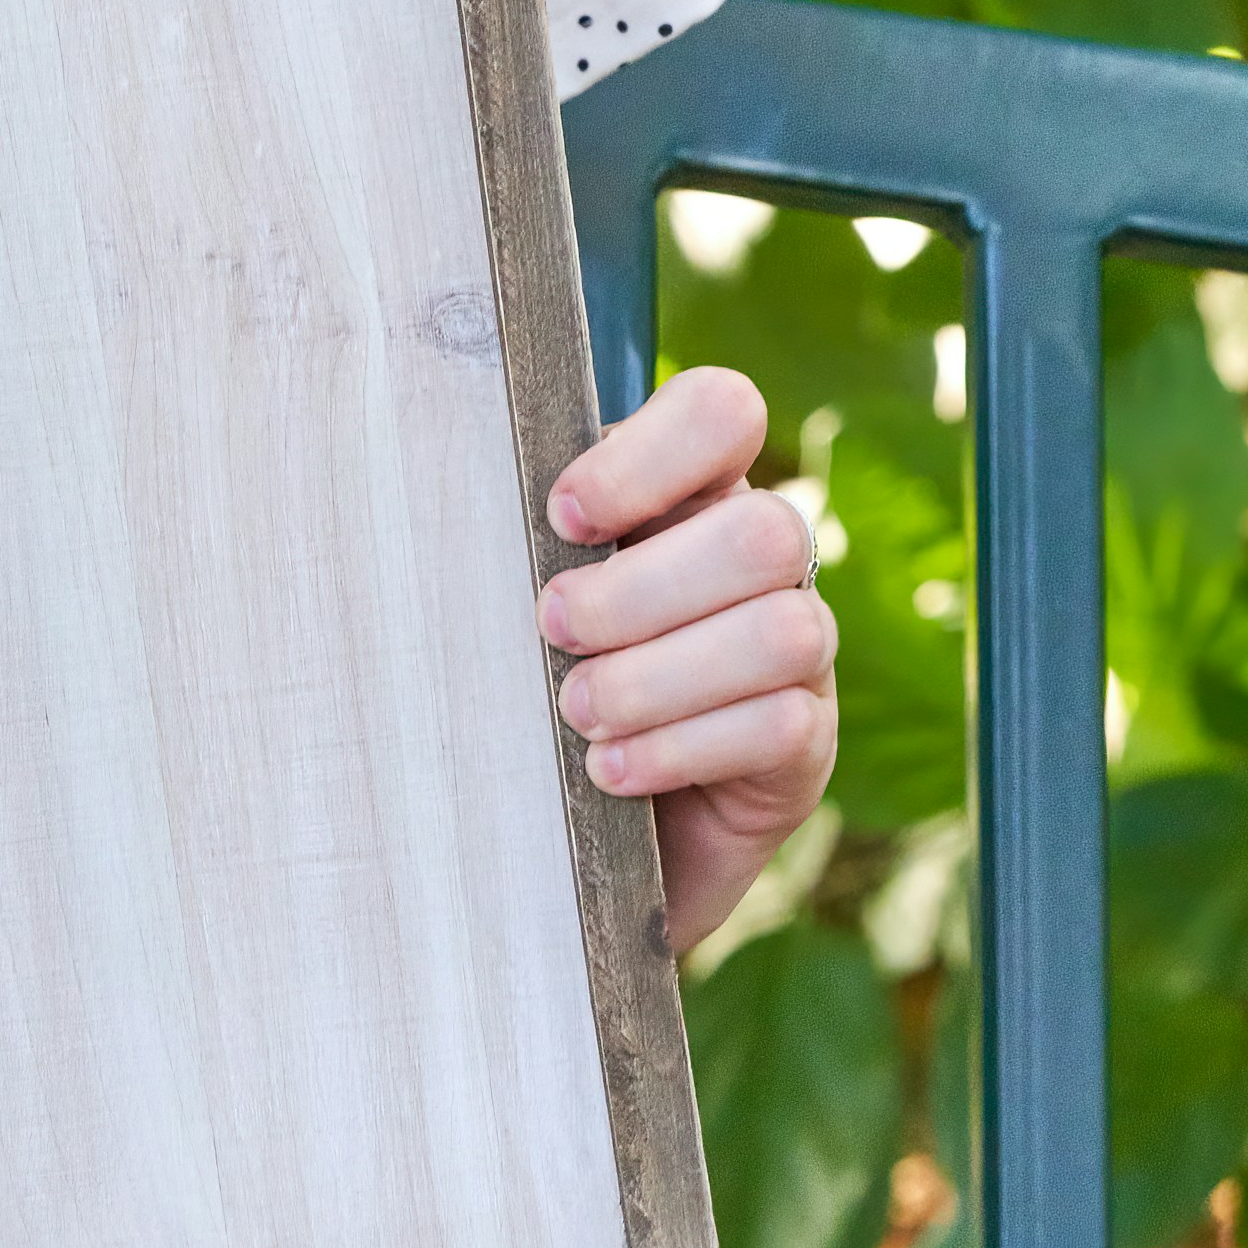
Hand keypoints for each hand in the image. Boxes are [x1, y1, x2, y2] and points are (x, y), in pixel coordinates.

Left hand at [538, 364, 837, 959]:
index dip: (650, 456)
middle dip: (642, 588)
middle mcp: (766, 560)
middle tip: (551, 629)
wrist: (580, 835)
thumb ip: (522, 547)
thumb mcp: (524, 603)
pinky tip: (609, 771)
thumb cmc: (537, 688)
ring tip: (577, 711)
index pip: (724, 411)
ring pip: (782, 632)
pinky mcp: (806, 744)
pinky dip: (681, 747)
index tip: (560, 519)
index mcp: (694, 494)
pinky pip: (778, 725)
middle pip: (761, 533)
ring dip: (661, 675)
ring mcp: (802, 651)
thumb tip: (442, 509)